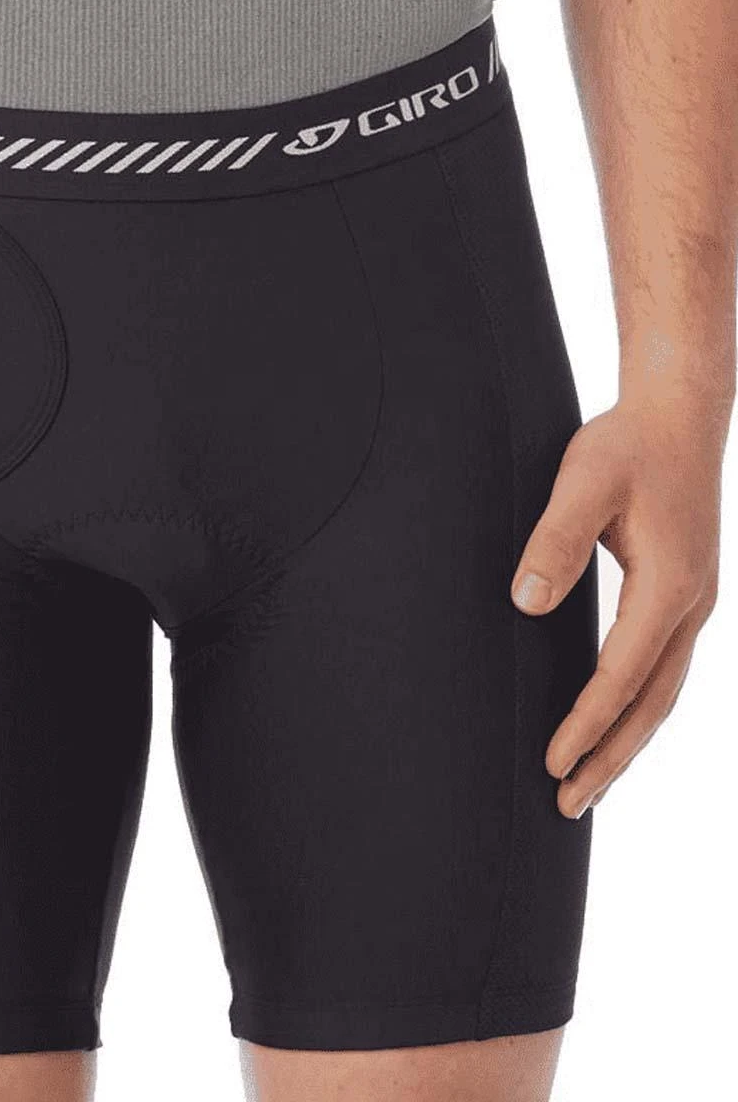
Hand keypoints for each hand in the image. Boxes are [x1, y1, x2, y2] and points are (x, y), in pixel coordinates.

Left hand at [511, 397, 725, 818]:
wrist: (679, 414)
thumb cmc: (628, 445)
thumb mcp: (583, 483)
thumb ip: (554, 542)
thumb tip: (525, 603)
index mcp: (668, 587)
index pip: (620, 675)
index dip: (585, 724)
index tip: (552, 765)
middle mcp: (691, 604)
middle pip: (652, 704)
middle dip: (610, 757)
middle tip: (568, 804)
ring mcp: (693, 602)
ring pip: (662, 693)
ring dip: (626, 741)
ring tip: (589, 785)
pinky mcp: (683, 594)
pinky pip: (662, 669)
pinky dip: (637, 708)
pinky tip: (613, 723)